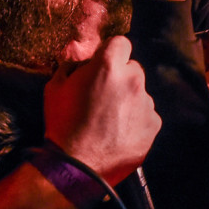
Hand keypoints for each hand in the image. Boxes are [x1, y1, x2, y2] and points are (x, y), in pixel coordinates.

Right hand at [43, 36, 158, 183]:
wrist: (77, 166)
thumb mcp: (55, 88)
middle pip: (132, 68)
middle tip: (103, 96)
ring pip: (140, 93)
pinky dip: (136, 120)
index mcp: (108, 66)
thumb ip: (71, 65)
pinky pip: (146, 115)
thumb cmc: (62, 124)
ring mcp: (146, 103)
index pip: (121, 42)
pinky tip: (118, 133)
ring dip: (128, 100)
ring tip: (109, 120)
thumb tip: (80, 56)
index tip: (102, 65)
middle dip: (120, 77)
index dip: (110, 53)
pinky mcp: (153, 125)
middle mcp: (132, 80)